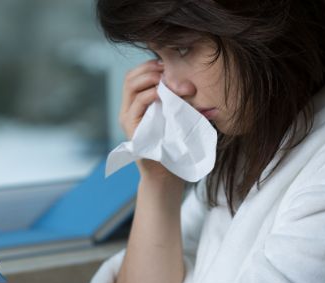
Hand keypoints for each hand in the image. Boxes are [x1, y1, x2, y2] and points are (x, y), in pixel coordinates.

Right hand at [120, 60, 175, 179]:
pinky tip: (163, 93)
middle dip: (149, 68)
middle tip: (169, 69)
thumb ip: (181, 101)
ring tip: (167, 79)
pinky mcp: (130, 127)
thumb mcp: (178, 117)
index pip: (137, 75)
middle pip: (131, 76)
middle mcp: (129, 109)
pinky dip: (150, 93)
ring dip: (150, 77)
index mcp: (137, 104)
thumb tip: (196, 84)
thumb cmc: (175, 146)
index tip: (169, 64)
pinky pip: (137, 103)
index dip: (150, 65)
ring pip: (131, 85)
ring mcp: (128, 118)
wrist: (167, 175)